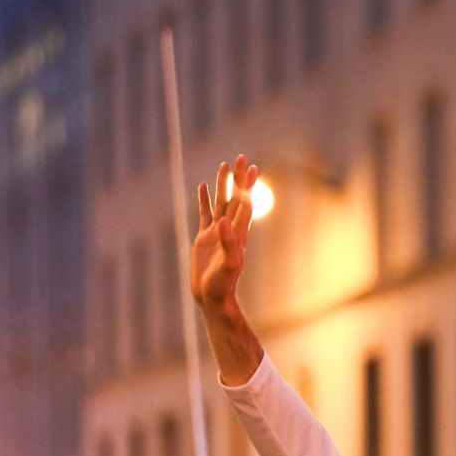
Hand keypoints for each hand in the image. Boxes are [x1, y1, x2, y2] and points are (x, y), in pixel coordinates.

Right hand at [191, 154, 259, 311]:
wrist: (213, 298)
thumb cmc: (224, 285)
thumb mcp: (229, 265)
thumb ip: (229, 243)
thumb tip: (224, 221)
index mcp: (238, 234)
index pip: (244, 204)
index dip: (248, 186)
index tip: (252, 168)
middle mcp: (230, 229)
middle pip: (235, 197)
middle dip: (238, 178)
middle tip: (242, 158)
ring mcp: (217, 232)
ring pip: (220, 202)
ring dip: (223, 184)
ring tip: (225, 165)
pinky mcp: (204, 238)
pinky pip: (204, 213)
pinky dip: (204, 199)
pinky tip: (204, 187)